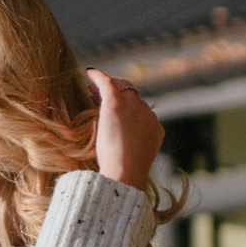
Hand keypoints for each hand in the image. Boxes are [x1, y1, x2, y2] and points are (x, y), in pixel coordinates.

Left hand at [88, 70, 165, 193]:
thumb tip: (122, 147)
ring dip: (109, 87)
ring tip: (93, 88)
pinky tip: (90, 73)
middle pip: (132, 97)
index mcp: (154, 129)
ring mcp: (134, 107)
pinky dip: (99, 76)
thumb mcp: (133, 158)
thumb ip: (132, 148)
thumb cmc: (125, 173)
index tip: (112, 110)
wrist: (125, 173)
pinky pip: (108, 83)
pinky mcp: (117, 104)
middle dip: (118, 94)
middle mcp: (148, 115)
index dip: (126, 108)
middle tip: (98, 95)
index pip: (140, 111)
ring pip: (122, 89)